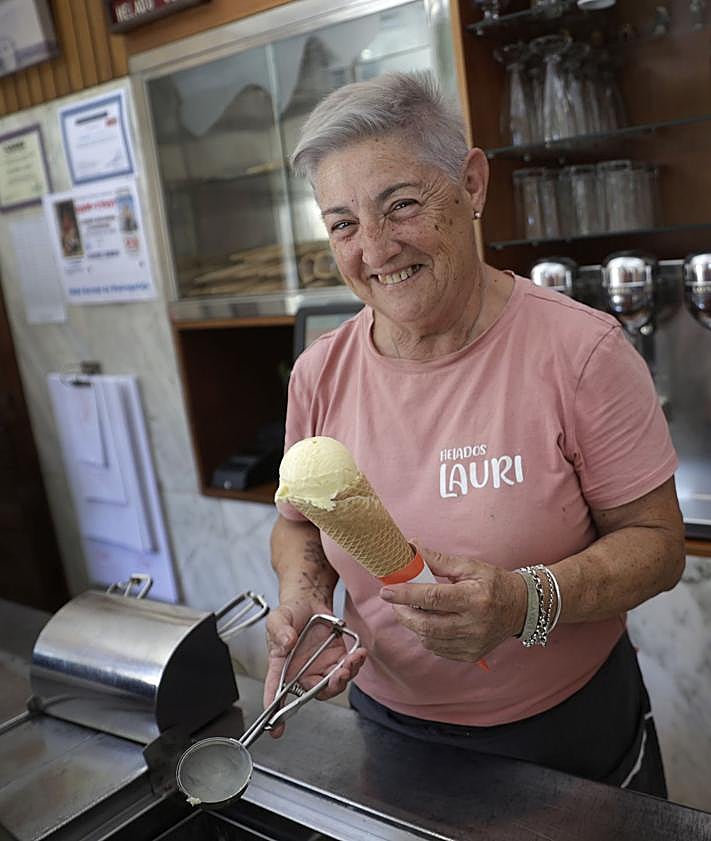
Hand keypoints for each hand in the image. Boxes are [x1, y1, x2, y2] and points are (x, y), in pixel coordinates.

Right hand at [263, 602, 366, 736]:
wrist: (309, 601)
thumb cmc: (290, 613)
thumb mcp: (278, 618)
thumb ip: (280, 630)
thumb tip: (287, 642)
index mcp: (282, 666)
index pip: (275, 690)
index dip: (275, 711)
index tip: (276, 729)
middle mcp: (301, 671)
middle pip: (313, 692)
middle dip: (328, 689)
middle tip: (337, 676)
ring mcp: (320, 667)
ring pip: (333, 684)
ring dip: (344, 677)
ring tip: (351, 661)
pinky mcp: (337, 658)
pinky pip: (347, 669)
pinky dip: (355, 664)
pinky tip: (359, 654)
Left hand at [379, 544, 525, 662]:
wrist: (521, 608)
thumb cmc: (494, 583)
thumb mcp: (470, 566)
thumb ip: (438, 561)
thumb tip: (412, 549)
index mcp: (474, 599)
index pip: (432, 598)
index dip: (406, 595)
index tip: (386, 591)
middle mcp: (474, 625)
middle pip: (427, 625)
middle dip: (404, 613)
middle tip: (394, 602)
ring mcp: (473, 644)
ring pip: (429, 640)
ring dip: (414, 625)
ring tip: (410, 610)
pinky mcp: (471, 655)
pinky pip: (438, 649)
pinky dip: (427, 636)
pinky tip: (428, 622)